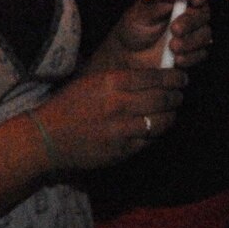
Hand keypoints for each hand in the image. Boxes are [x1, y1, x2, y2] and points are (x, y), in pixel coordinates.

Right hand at [33, 60, 187, 170]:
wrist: (48, 137)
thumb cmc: (69, 105)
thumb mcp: (92, 81)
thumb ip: (121, 79)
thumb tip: (151, 77)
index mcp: (111, 83)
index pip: (154, 78)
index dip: (173, 78)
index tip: (181, 78)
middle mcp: (119, 105)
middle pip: (162, 99)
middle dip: (176, 96)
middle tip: (179, 94)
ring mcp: (121, 130)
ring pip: (161, 122)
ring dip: (171, 116)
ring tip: (172, 112)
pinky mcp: (121, 150)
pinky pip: (148, 141)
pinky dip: (155, 134)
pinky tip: (154, 128)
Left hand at [95, 0, 212, 72]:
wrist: (129, 53)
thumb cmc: (135, 27)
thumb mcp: (140, 14)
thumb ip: (157, 5)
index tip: (195, 0)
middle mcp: (189, 14)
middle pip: (204, 14)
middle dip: (191, 21)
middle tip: (175, 29)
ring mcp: (193, 34)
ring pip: (205, 34)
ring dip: (190, 41)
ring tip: (172, 46)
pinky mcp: (193, 52)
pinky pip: (201, 54)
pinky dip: (190, 57)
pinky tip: (176, 59)